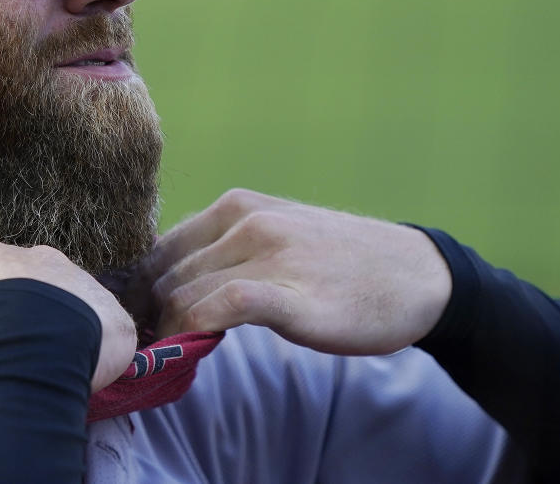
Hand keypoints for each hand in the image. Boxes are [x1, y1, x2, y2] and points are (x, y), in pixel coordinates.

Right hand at [0, 240, 135, 434]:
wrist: (28, 329)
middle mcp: (30, 258)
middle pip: (24, 294)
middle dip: (18, 325)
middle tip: (9, 365)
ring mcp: (73, 277)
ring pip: (65, 309)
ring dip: (58, 337)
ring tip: (46, 375)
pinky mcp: (106, 306)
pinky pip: (101, 331)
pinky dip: (92, 352)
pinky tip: (80, 376)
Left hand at [138, 189, 450, 355]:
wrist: (416, 275)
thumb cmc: (340, 259)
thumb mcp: (276, 231)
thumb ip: (226, 247)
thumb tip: (169, 281)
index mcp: (237, 205)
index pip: (161, 248)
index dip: (142, 288)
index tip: (143, 319)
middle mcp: (248, 222)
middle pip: (168, 277)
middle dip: (154, 315)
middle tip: (155, 347)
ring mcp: (270, 257)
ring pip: (187, 295)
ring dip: (172, 331)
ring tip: (175, 354)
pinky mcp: (292, 296)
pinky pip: (224, 308)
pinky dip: (198, 330)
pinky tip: (198, 347)